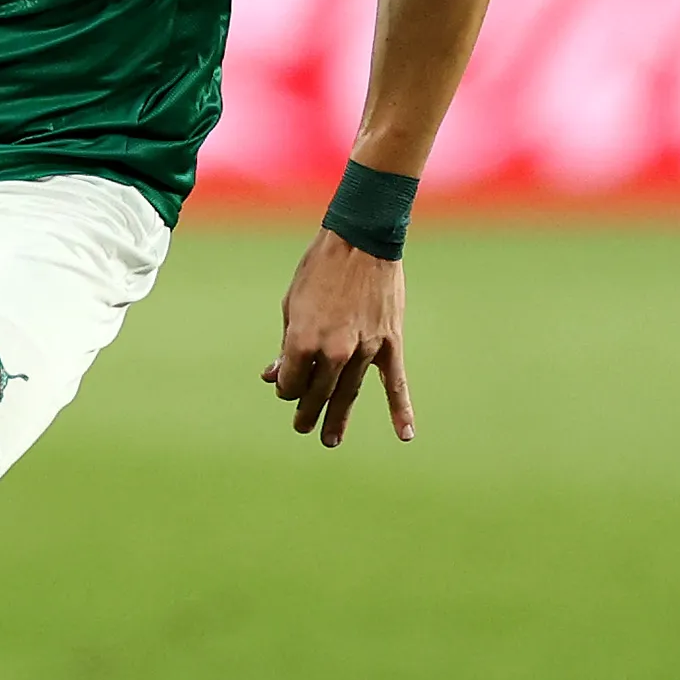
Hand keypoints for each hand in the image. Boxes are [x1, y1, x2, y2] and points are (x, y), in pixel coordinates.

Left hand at [263, 230, 412, 447]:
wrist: (361, 239)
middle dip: (307, 411)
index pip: (290, 382)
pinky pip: (396, 382)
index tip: (285, 383)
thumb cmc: (319, 268)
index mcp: (303, 340)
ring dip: (338, 418)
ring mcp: (364, 349)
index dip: (285, 386)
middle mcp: (334, 350)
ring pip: (349, 392)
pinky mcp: (389, 342)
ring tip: (330, 440)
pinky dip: (401, 409)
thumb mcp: (291, 304)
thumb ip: (286, 344)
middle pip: (318, 393)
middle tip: (304, 428)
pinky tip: (405, 434)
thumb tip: (274, 375)